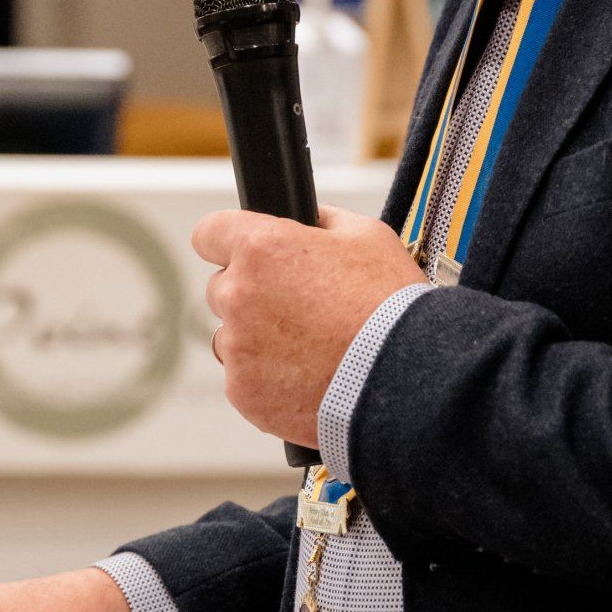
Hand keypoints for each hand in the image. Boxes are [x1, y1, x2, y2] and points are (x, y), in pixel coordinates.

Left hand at [190, 203, 425, 446]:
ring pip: (231, 337)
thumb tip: (310, 220)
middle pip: (221, 288)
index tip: (244, 254)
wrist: (402, 381)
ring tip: (307, 350)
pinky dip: (267, 380)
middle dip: (251, 295)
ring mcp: (237, 347)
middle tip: (298, 309)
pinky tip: (307, 377)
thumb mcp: (368, 238)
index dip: (229, 242)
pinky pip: (244, 379)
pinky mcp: (243, 391)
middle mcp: (238, 295)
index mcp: (261, 248)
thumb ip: (324, 221)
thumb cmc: (389, 307)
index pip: (210, 233)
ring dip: (255, 339)